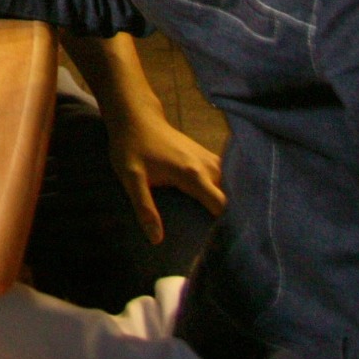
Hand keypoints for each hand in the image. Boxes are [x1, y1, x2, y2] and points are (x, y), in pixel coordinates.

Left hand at [105, 97, 226, 242]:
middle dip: (226, 218)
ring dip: (224, 204)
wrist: (135, 116)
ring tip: (215, 228)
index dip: (222, 225)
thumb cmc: (132, 146)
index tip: (218, 243)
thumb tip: (156, 239)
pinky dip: (219, 192)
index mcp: (193, 174)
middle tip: (217, 241)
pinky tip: (209, 207)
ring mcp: (209, 159)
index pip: (222, 205)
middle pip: (228, 198)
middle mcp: (208, 166)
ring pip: (226, 188)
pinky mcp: (205, 156)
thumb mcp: (131, 178)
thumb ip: (145, 207)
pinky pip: (221, 179)